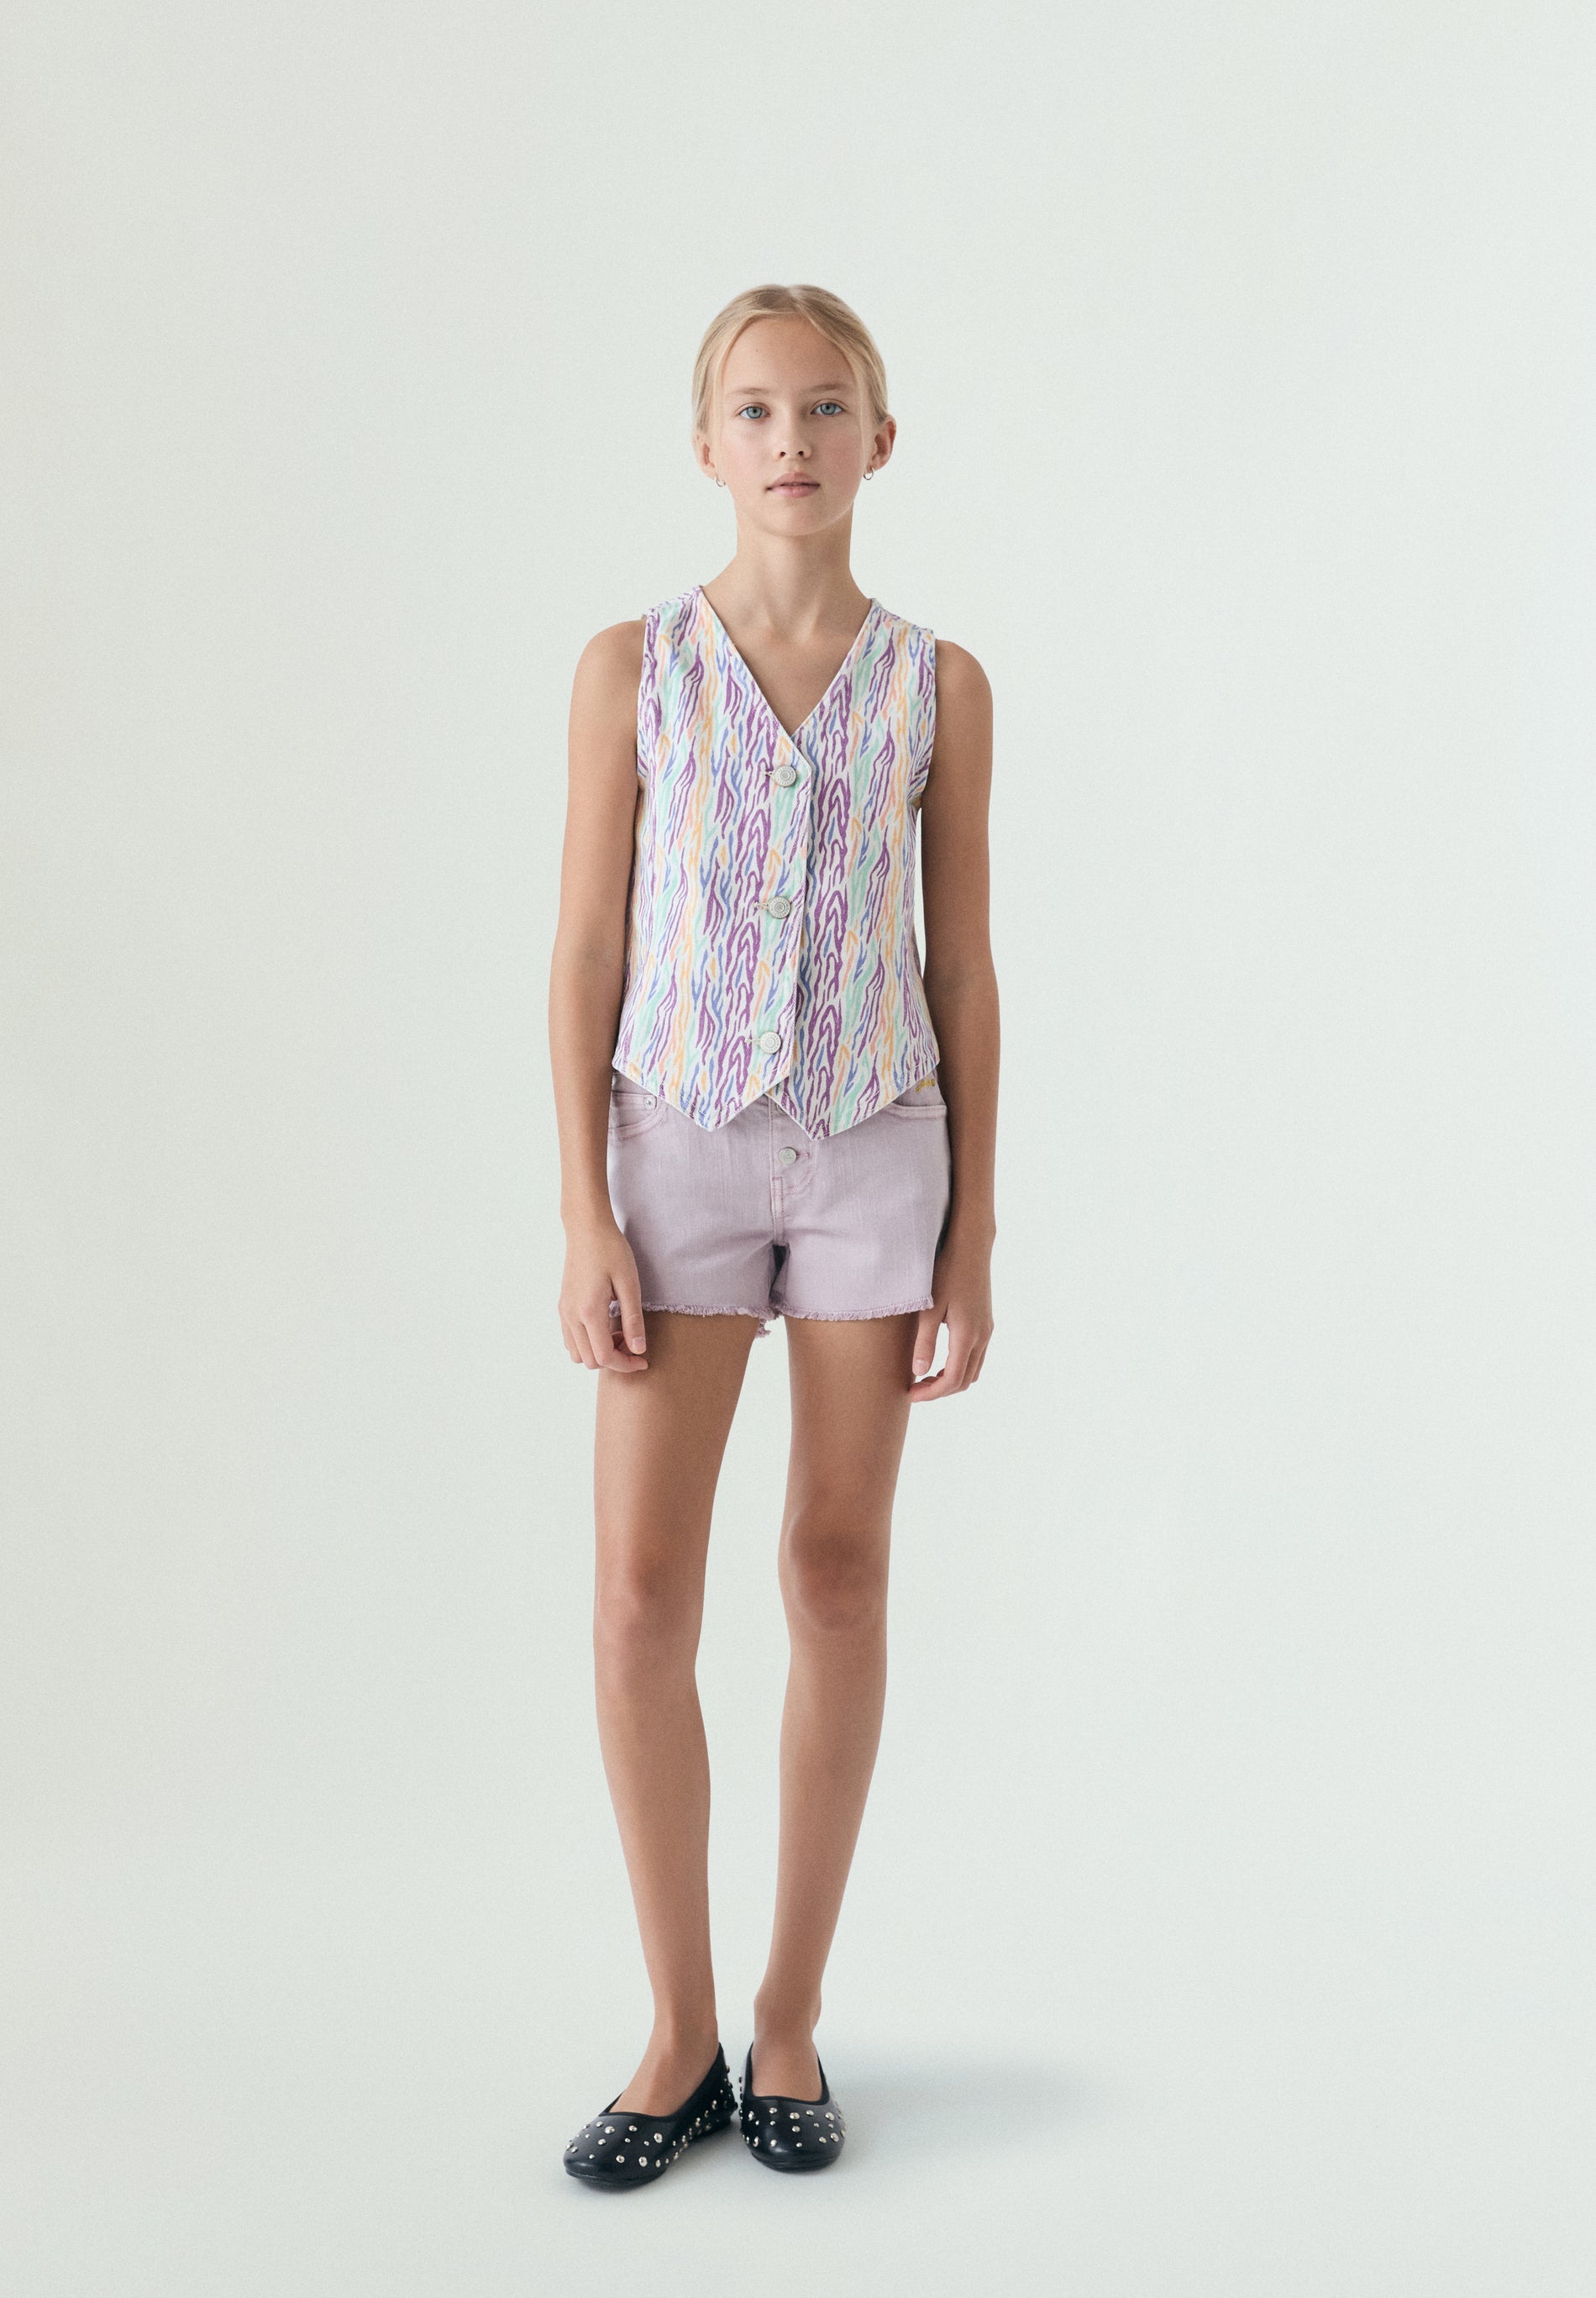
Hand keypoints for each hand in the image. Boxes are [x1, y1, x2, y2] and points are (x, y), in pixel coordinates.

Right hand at [559, 1219, 649, 1371]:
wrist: (586, 1228)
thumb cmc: (611, 1251)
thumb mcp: (630, 1284)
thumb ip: (633, 1320)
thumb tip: (638, 1350)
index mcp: (589, 1311)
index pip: (605, 1357)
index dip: (626, 1364)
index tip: (643, 1359)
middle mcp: (571, 1316)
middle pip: (589, 1361)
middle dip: (613, 1359)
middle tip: (632, 1341)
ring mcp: (564, 1311)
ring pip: (576, 1354)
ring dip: (598, 1352)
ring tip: (617, 1333)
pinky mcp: (563, 1305)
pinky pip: (570, 1339)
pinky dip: (587, 1343)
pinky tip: (604, 1325)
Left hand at [908, 1231, 993, 1399]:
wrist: (971, 1247)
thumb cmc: (946, 1273)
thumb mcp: (929, 1308)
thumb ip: (924, 1342)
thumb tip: (919, 1373)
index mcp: (967, 1335)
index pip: (952, 1379)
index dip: (932, 1393)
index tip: (911, 1394)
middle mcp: (982, 1337)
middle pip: (964, 1380)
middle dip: (940, 1390)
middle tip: (915, 1388)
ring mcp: (987, 1330)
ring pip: (973, 1371)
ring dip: (951, 1379)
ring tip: (925, 1376)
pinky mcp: (986, 1323)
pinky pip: (977, 1357)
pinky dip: (959, 1367)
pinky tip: (940, 1359)